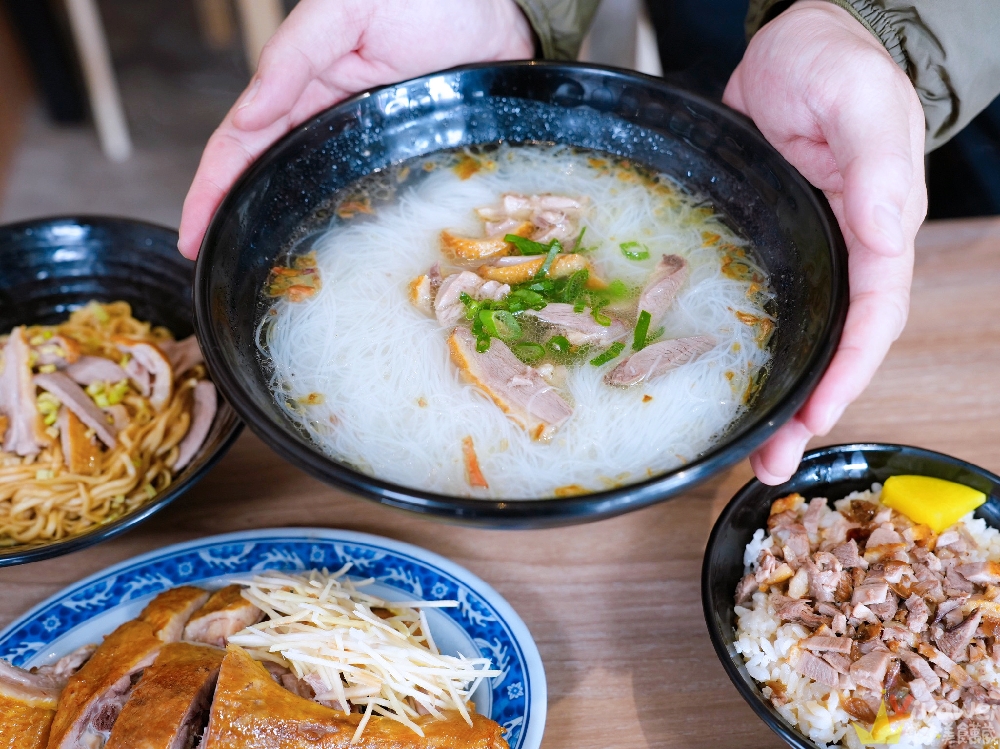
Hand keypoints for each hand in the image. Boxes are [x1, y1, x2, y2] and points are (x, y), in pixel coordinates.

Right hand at [178, 0, 533, 258]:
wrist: (495, 6)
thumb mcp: (344, 12)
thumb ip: (293, 58)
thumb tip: (248, 117)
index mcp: (303, 86)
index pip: (241, 144)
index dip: (211, 190)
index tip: (191, 237)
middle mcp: (331, 121)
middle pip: (272, 178)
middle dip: (239, 222)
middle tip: (217, 270)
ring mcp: (370, 143)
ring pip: (316, 194)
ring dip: (288, 231)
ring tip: (262, 276)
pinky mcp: (410, 157)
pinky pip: (373, 200)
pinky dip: (348, 228)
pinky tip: (340, 260)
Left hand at [723, 0, 926, 483]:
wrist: (794, 44)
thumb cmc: (835, 62)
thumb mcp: (857, 100)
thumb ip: (873, 163)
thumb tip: (882, 233)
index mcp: (877, 229)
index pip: (872, 317)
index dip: (849, 372)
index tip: (816, 417)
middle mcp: (843, 252)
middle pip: (835, 347)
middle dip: (808, 409)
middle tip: (770, 465)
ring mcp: (805, 253)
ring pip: (798, 339)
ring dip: (777, 396)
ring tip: (747, 450)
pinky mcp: (766, 246)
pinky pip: (762, 310)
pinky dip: (746, 352)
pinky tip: (718, 381)